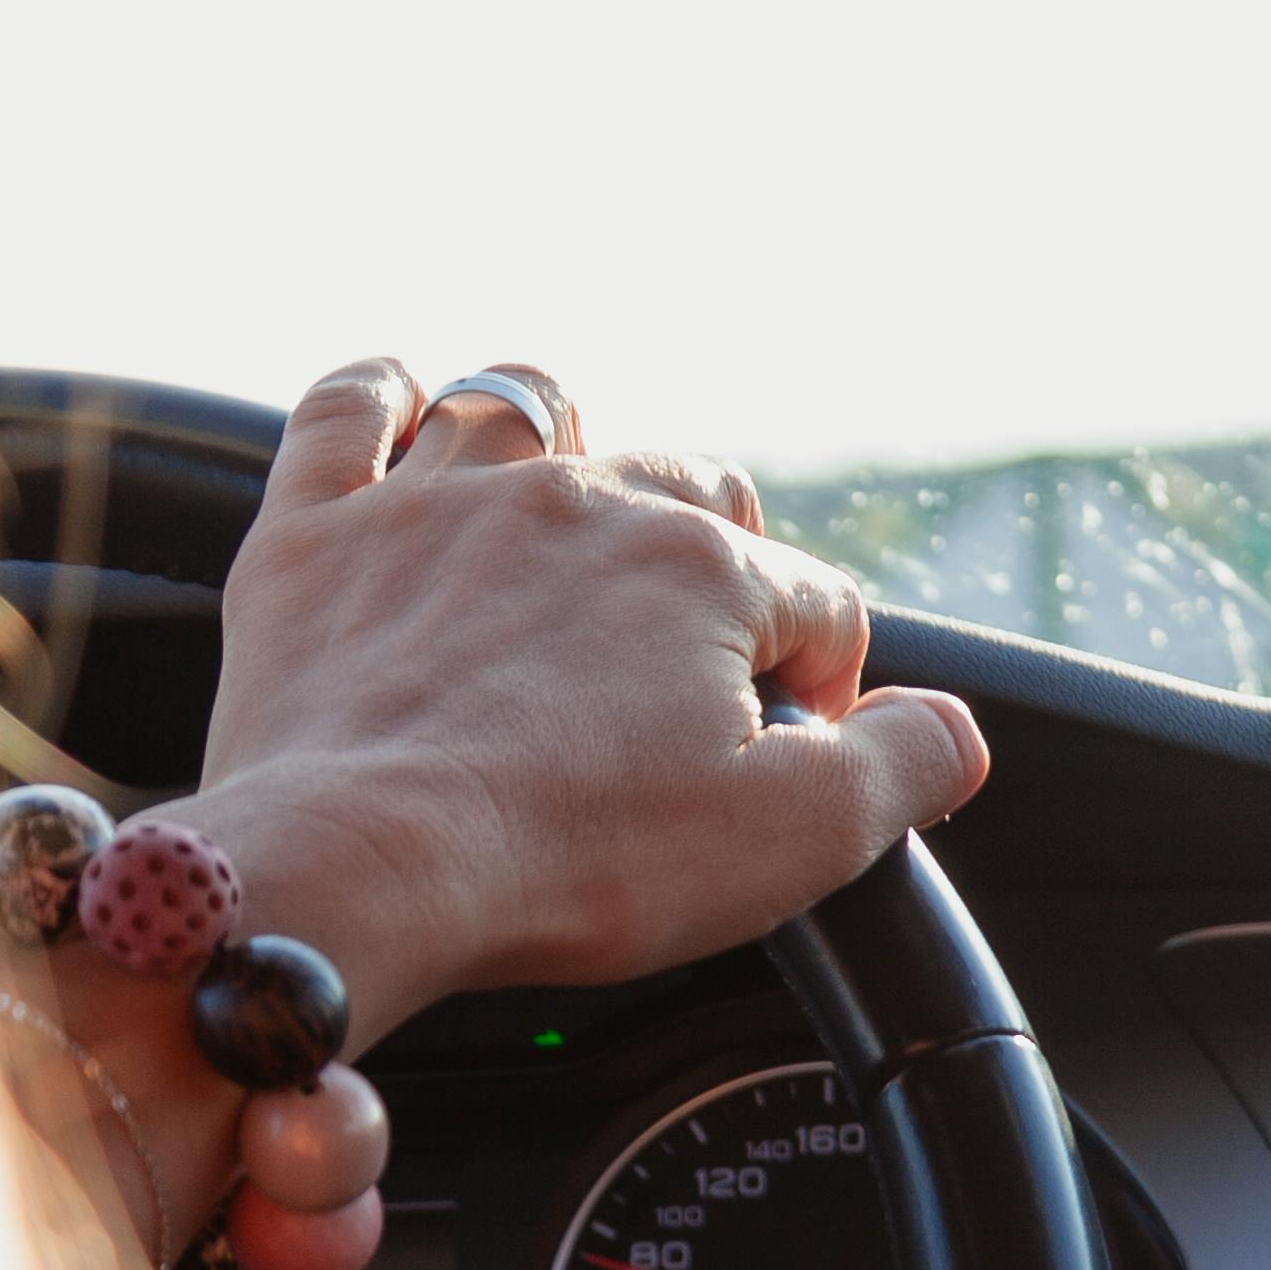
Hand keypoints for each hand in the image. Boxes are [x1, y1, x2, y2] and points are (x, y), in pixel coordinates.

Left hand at [175, 358, 992, 1039]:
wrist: (359, 871)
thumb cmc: (573, 858)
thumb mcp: (799, 839)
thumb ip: (911, 766)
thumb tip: (954, 728)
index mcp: (701, 571)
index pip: (814, 602)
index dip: (819, 688)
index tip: (781, 762)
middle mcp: (578, 501)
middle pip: (686, 485)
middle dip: (712, 560)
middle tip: (690, 665)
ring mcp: (436, 504)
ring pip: (527, 407)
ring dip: (567, 445)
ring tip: (571, 518)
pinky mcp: (317, 533)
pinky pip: (348, 406)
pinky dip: (381, 397)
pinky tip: (402, 414)